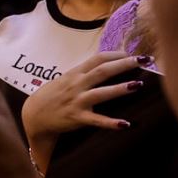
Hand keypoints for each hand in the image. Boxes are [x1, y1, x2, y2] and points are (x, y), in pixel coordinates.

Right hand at [20, 50, 142, 147]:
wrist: (34, 115)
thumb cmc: (52, 96)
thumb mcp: (65, 80)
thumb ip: (84, 73)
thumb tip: (105, 65)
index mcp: (75, 74)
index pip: (98, 59)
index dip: (116, 55)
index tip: (132, 53)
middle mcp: (77, 85)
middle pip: (103, 71)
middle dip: (125, 64)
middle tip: (144, 60)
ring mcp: (77, 101)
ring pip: (101, 93)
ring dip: (120, 88)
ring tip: (138, 84)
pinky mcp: (77, 118)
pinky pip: (96, 120)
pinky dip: (111, 123)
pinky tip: (125, 124)